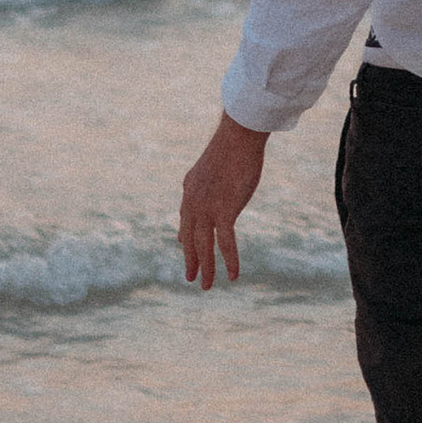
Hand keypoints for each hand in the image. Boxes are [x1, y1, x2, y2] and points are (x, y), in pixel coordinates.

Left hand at [179, 112, 268, 285]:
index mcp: (190, 189)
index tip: (183, 246)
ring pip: (204, 246)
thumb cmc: (231, 146)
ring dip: (206, 268)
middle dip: (191, 260)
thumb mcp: (213, 168)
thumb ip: (206, 184)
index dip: (185, 236)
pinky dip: (230, 261)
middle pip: (190, 239)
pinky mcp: (224, 211)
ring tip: (207, 286)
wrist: (238, 137)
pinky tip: (233, 276)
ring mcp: (207, 209)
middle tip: (190, 277)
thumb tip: (204, 190)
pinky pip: (226, 243)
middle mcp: (193, 202)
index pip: (185, 219)